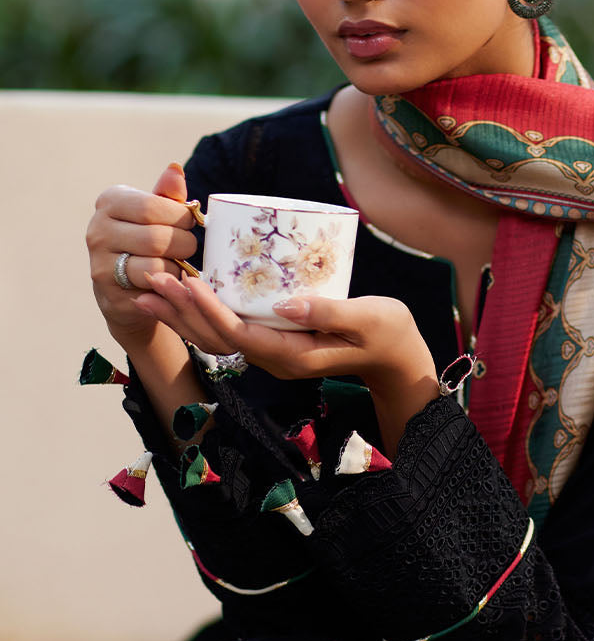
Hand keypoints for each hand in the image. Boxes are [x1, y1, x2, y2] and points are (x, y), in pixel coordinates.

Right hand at [86, 162, 198, 347]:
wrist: (128, 289)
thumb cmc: (148, 241)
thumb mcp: (158, 214)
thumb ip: (168, 194)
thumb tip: (176, 168)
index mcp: (110, 201)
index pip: (154, 206)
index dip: (181, 217)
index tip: (188, 224)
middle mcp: (97, 230)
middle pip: (158, 238)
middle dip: (184, 244)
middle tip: (188, 247)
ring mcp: (99, 264)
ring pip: (156, 264)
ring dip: (178, 267)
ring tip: (179, 264)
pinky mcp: (110, 295)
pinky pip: (154, 288)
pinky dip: (171, 285)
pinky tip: (171, 281)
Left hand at [142, 273, 435, 387]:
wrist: (396, 357)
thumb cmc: (387, 332)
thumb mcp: (369, 318)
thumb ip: (331, 311)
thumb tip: (286, 303)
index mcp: (293, 356)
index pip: (239, 334)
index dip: (210, 310)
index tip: (187, 282)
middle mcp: (275, 359)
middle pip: (216, 338)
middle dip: (182, 311)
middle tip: (150, 280)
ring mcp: (273, 353)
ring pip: (216, 337)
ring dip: (183, 314)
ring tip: (151, 289)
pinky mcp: (275, 342)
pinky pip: (230, 329)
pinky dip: (203, 312)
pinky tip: (186, 294)